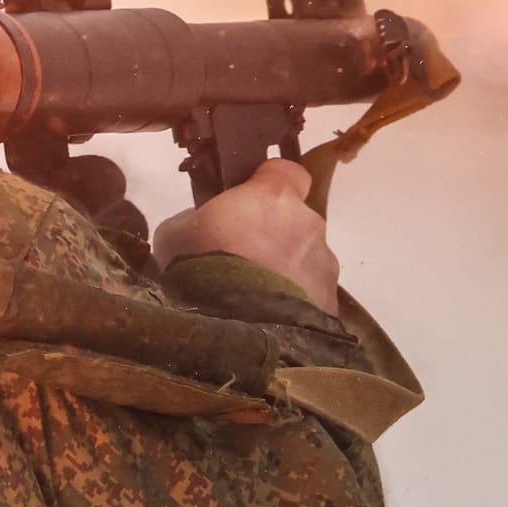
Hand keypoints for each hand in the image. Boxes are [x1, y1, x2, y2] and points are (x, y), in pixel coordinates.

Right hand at [153, 158, 339, 313]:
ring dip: (285, 270)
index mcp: (273, 197)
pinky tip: (269, 319)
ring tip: (255, 298)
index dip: (269, 183)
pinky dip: (295, 302)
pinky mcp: (331, 304)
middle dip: (275, 234)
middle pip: (296, 220)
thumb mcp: (176, 234)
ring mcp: (324, 266)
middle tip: (243, 258)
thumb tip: (206, 224)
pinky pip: (311, 294)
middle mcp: (308, 224)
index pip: (287, 171)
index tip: (249, 199)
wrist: (233, 335)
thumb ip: (199, 219)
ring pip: (306, 259)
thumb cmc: (199, 269)